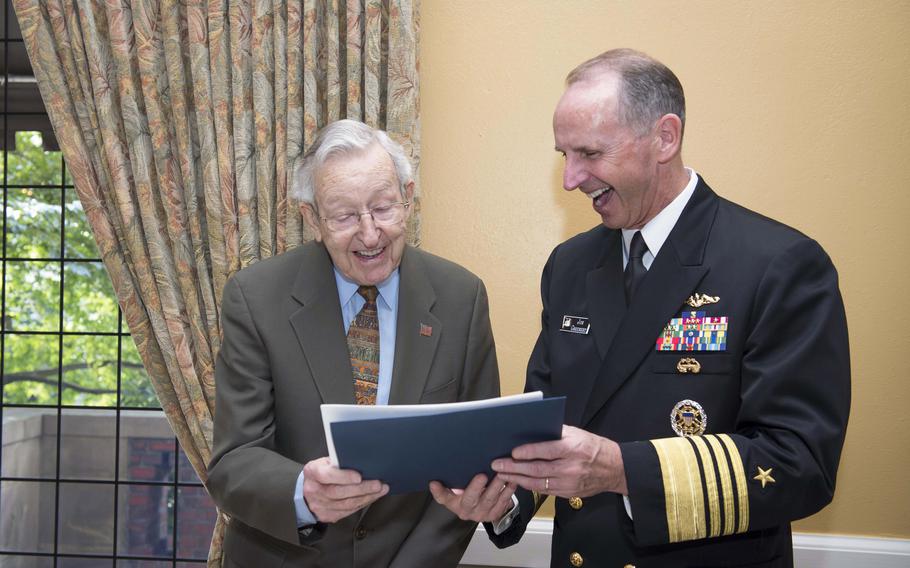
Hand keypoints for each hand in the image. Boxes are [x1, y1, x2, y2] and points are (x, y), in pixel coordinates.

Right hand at [302, 457, 388, 522]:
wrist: (307, 491)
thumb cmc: (321, 472)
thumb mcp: (325, 461)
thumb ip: (338, 462)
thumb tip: (362, 461)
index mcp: (312, 472)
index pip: (327, 475)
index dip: (344, 477)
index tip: (359, 477)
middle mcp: (314, 490)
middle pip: (339, 492)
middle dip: (362, 489)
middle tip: (378, 484)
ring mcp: (320, 505)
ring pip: (346, 504)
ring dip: (367, 497)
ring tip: (380, 490)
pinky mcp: (327, 515)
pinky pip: (348, 511)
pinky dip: (362, 504)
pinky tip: (372, 497)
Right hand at [429, 473, 515, 522]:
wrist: (478, 509)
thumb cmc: (463, 495)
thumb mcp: (451, 493)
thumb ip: (443, 489)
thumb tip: (432, 483)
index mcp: (454, 504)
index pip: (445, 498)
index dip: (440, 491)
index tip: (435, 482)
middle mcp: (467, 512)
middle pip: (472, 499)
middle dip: (477, 487)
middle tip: (482, 475)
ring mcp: (482, 514)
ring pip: (490, 500)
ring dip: (497, 487)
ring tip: (501, 474)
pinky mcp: (495, 514)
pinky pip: (503, 503)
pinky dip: (509, 491)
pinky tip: (512, 481)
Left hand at [491, 425, 627, 497]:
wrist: (613, 468)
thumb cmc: (592, 446)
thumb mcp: (576, 433)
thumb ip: (555, 433)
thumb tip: (531, 430)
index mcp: (573, 448)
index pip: (547, 451)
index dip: (528, 452)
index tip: (513, 452)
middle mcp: (571, 468)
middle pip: (538, 470)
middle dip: (515, 467)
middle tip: (497, 464)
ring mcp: (569, 483)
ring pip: (538, 483)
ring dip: (517, 479)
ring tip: (502, 474)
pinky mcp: (568, 493)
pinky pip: (544, 490)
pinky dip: (529, 486)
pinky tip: (517, 481)